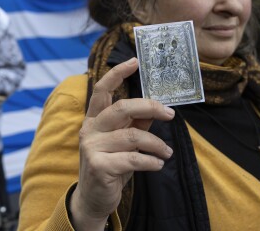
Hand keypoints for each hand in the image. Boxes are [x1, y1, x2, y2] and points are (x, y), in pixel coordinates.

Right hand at [70, 58, 175, 230]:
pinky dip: (151, 161)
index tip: (135, 61)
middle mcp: (90, 129)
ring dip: (156, 144)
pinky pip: (133, 158)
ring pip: (132, 136)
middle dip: (150, 107)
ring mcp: (92, 147)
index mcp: (94, 119)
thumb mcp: (123, 142)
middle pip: (122, 108)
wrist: (94, 199)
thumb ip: (136, 124)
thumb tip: (157, 107)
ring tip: (167, 152)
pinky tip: (158, 164)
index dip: (117, 73)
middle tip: (170, 114)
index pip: (101, 89)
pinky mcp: (99, 165)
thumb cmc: (111, 165)